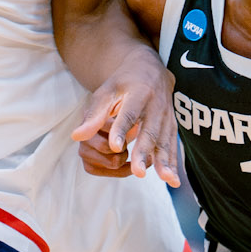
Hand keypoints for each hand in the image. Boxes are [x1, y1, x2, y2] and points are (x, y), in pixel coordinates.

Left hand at [69, 50, 180, 186]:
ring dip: (165, 162)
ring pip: (165, 141)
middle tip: (138, 172)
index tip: (114, 147)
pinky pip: (172, 147)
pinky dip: (173, 164)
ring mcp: (167, 117)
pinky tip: (173, 181)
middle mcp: (156, 106)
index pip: (128, 114)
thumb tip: (76, 137)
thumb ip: (93, 115)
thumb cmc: (122, 84)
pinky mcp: (172, 127)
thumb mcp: (105, 92)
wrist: (150, 70)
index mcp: (138, 93)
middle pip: (149, 131)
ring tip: (166, 180)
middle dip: (144, 152)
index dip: (122, 130)